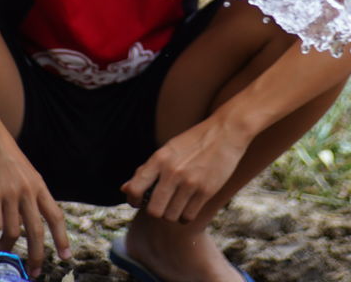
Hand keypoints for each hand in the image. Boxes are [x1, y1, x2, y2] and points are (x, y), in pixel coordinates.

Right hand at [0, 111, 69, 276]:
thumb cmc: (0, 149)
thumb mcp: (22, 169)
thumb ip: (27, 188)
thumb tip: (27, 209)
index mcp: (38, 185)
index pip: (55, 216)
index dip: (62, 238)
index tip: (66, 256)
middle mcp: (28, 191)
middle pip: (37, 232)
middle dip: (36, 256)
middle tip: (34, 272)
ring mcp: (11, 193)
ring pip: (14, 232)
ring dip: (7, 248)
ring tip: (1, 255)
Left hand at [121, 116, 249, 223]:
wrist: (225, 132)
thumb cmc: (193, 142)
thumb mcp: (167, 150)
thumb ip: (146, 170)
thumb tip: (125, 189)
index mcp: (159, 159)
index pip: (135, 188)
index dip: (133, 200)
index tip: (138, 201)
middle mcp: (172, 172)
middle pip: (154, 211)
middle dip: (156, 211)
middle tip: (161, 205)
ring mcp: (190, 182)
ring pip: (170, 216)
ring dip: (171, 214)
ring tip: (176, 205)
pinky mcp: (206, 191)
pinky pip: (188, 217)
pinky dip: (185, 216)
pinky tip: (188, 207)